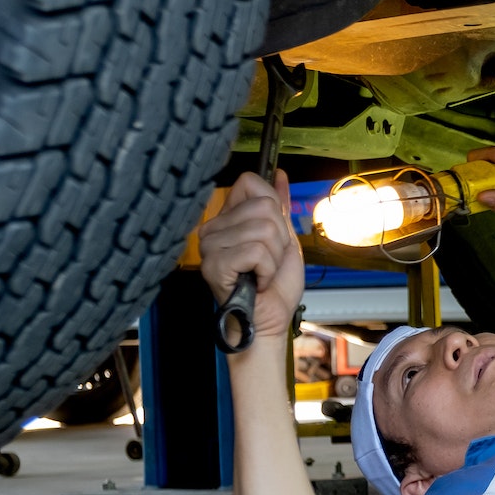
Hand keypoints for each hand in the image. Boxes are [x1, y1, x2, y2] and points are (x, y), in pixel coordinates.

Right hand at [199, 170, 305, 346]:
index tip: (271, 238)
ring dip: (274, 258)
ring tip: (261, 273)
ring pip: (264, 230)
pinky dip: (267, 270)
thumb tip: (280, 173)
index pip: (251, 183)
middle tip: (267, 262)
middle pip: (264, 207)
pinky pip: (255, 251)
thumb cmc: (274, 287)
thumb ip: (279, 206)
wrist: (269, 321)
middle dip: (279, 239)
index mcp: (227, 218)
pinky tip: (257, 282)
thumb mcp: (284, 239)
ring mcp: (210, 245)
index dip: (273, 209)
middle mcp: (213, 228)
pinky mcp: (214, 264)